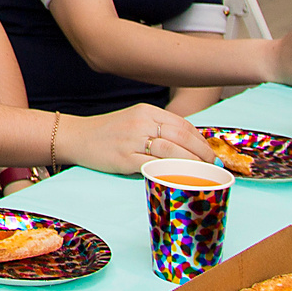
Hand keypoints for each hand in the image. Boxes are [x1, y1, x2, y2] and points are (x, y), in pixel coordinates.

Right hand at [57, 104, 214, 173]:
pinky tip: (181, 179)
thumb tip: (190, 145)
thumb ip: (159, 128)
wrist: (77, 136)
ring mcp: (132, 140)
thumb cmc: (109, 132)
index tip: (211, 153)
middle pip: (181, 136)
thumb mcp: (135, 120)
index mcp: (147, 111)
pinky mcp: (124, 157)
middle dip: (202, 153)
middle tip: (213, 166)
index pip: (183, 124)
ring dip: (192, 164)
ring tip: (203, 174)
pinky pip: (153, 166)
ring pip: (171, 151)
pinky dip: (171, 172)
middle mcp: (141, 122)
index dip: (201, 140)